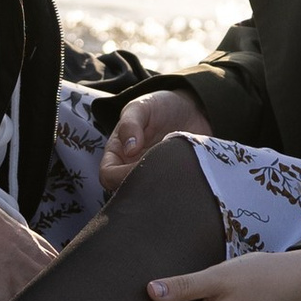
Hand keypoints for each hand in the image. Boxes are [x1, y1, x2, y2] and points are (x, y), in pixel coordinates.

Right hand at [97, 87, 212, 194]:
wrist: (193, 109)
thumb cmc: (160, 106)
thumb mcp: (141, 107)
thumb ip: (130, 124)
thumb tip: (130, 149)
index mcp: (118, 153)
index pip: (108, 175)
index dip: (119, 176)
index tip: (139, 168)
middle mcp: (132, 169)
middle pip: (127, 190)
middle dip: (141, 185)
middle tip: (161, 172)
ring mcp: (153, 176)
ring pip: (148, 194)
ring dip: (159, 186)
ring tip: (174, 171)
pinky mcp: (172, 181)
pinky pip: (169, 192)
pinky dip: (175, 187)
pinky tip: (185, 175)